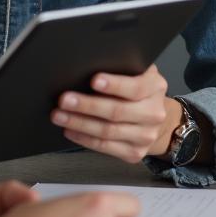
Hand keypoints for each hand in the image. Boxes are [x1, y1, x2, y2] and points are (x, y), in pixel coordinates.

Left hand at [50, 64, 175, 163]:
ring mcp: (146, 136)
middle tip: (64, 100)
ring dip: (79, 124)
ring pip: (108, 131)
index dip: (114, 85)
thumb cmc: (136, 87)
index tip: (93, 80)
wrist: (153, 116)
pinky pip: (105, 147)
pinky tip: (70, 130)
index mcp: (155, 87)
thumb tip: (87, 63)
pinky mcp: (135, 153)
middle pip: (117, 111)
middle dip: (87, 105)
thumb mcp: (135, 71)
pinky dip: (84, 138)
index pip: (135, 87)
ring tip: (59, 115)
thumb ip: (120, 67)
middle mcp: (154, 113)